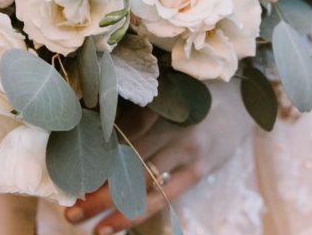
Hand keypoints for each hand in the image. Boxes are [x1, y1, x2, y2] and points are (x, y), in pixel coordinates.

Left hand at [66, 78, 252, 233]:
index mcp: (156, 104)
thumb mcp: (166, 90)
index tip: (66, 172)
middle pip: (121, 160)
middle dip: (92, 186)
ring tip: (80, 219)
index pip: (114, 134)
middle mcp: (169, 126)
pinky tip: (112, 225)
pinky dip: (134, 212)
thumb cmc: (197, 92)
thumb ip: (134, 106)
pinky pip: (162, 197)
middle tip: (67, 207)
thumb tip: (90, 121)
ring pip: (138, 181)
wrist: (245, 98)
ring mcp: (186, 150)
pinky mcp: (199, 169)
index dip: (89, 155)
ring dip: (106, 203)